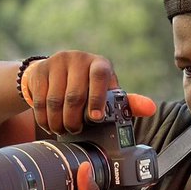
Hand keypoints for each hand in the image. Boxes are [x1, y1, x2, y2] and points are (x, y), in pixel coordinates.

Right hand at [21, 52, 155, 135]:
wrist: (57, 74)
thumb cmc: (89, 88)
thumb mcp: (108, 93)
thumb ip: (127, 103)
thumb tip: (151, 109)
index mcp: (99, 64)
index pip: (100, 76)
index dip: (97, 98)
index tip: (95, 118)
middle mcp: (78, 59)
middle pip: (74, 95)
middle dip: (74, 119)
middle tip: (75, 130)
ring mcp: (57, 62)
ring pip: (55, 100)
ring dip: (58, 121)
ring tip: (62, 129)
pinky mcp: (39, 70)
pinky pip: (39, 100)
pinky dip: (44, 117)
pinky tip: (49, 123)